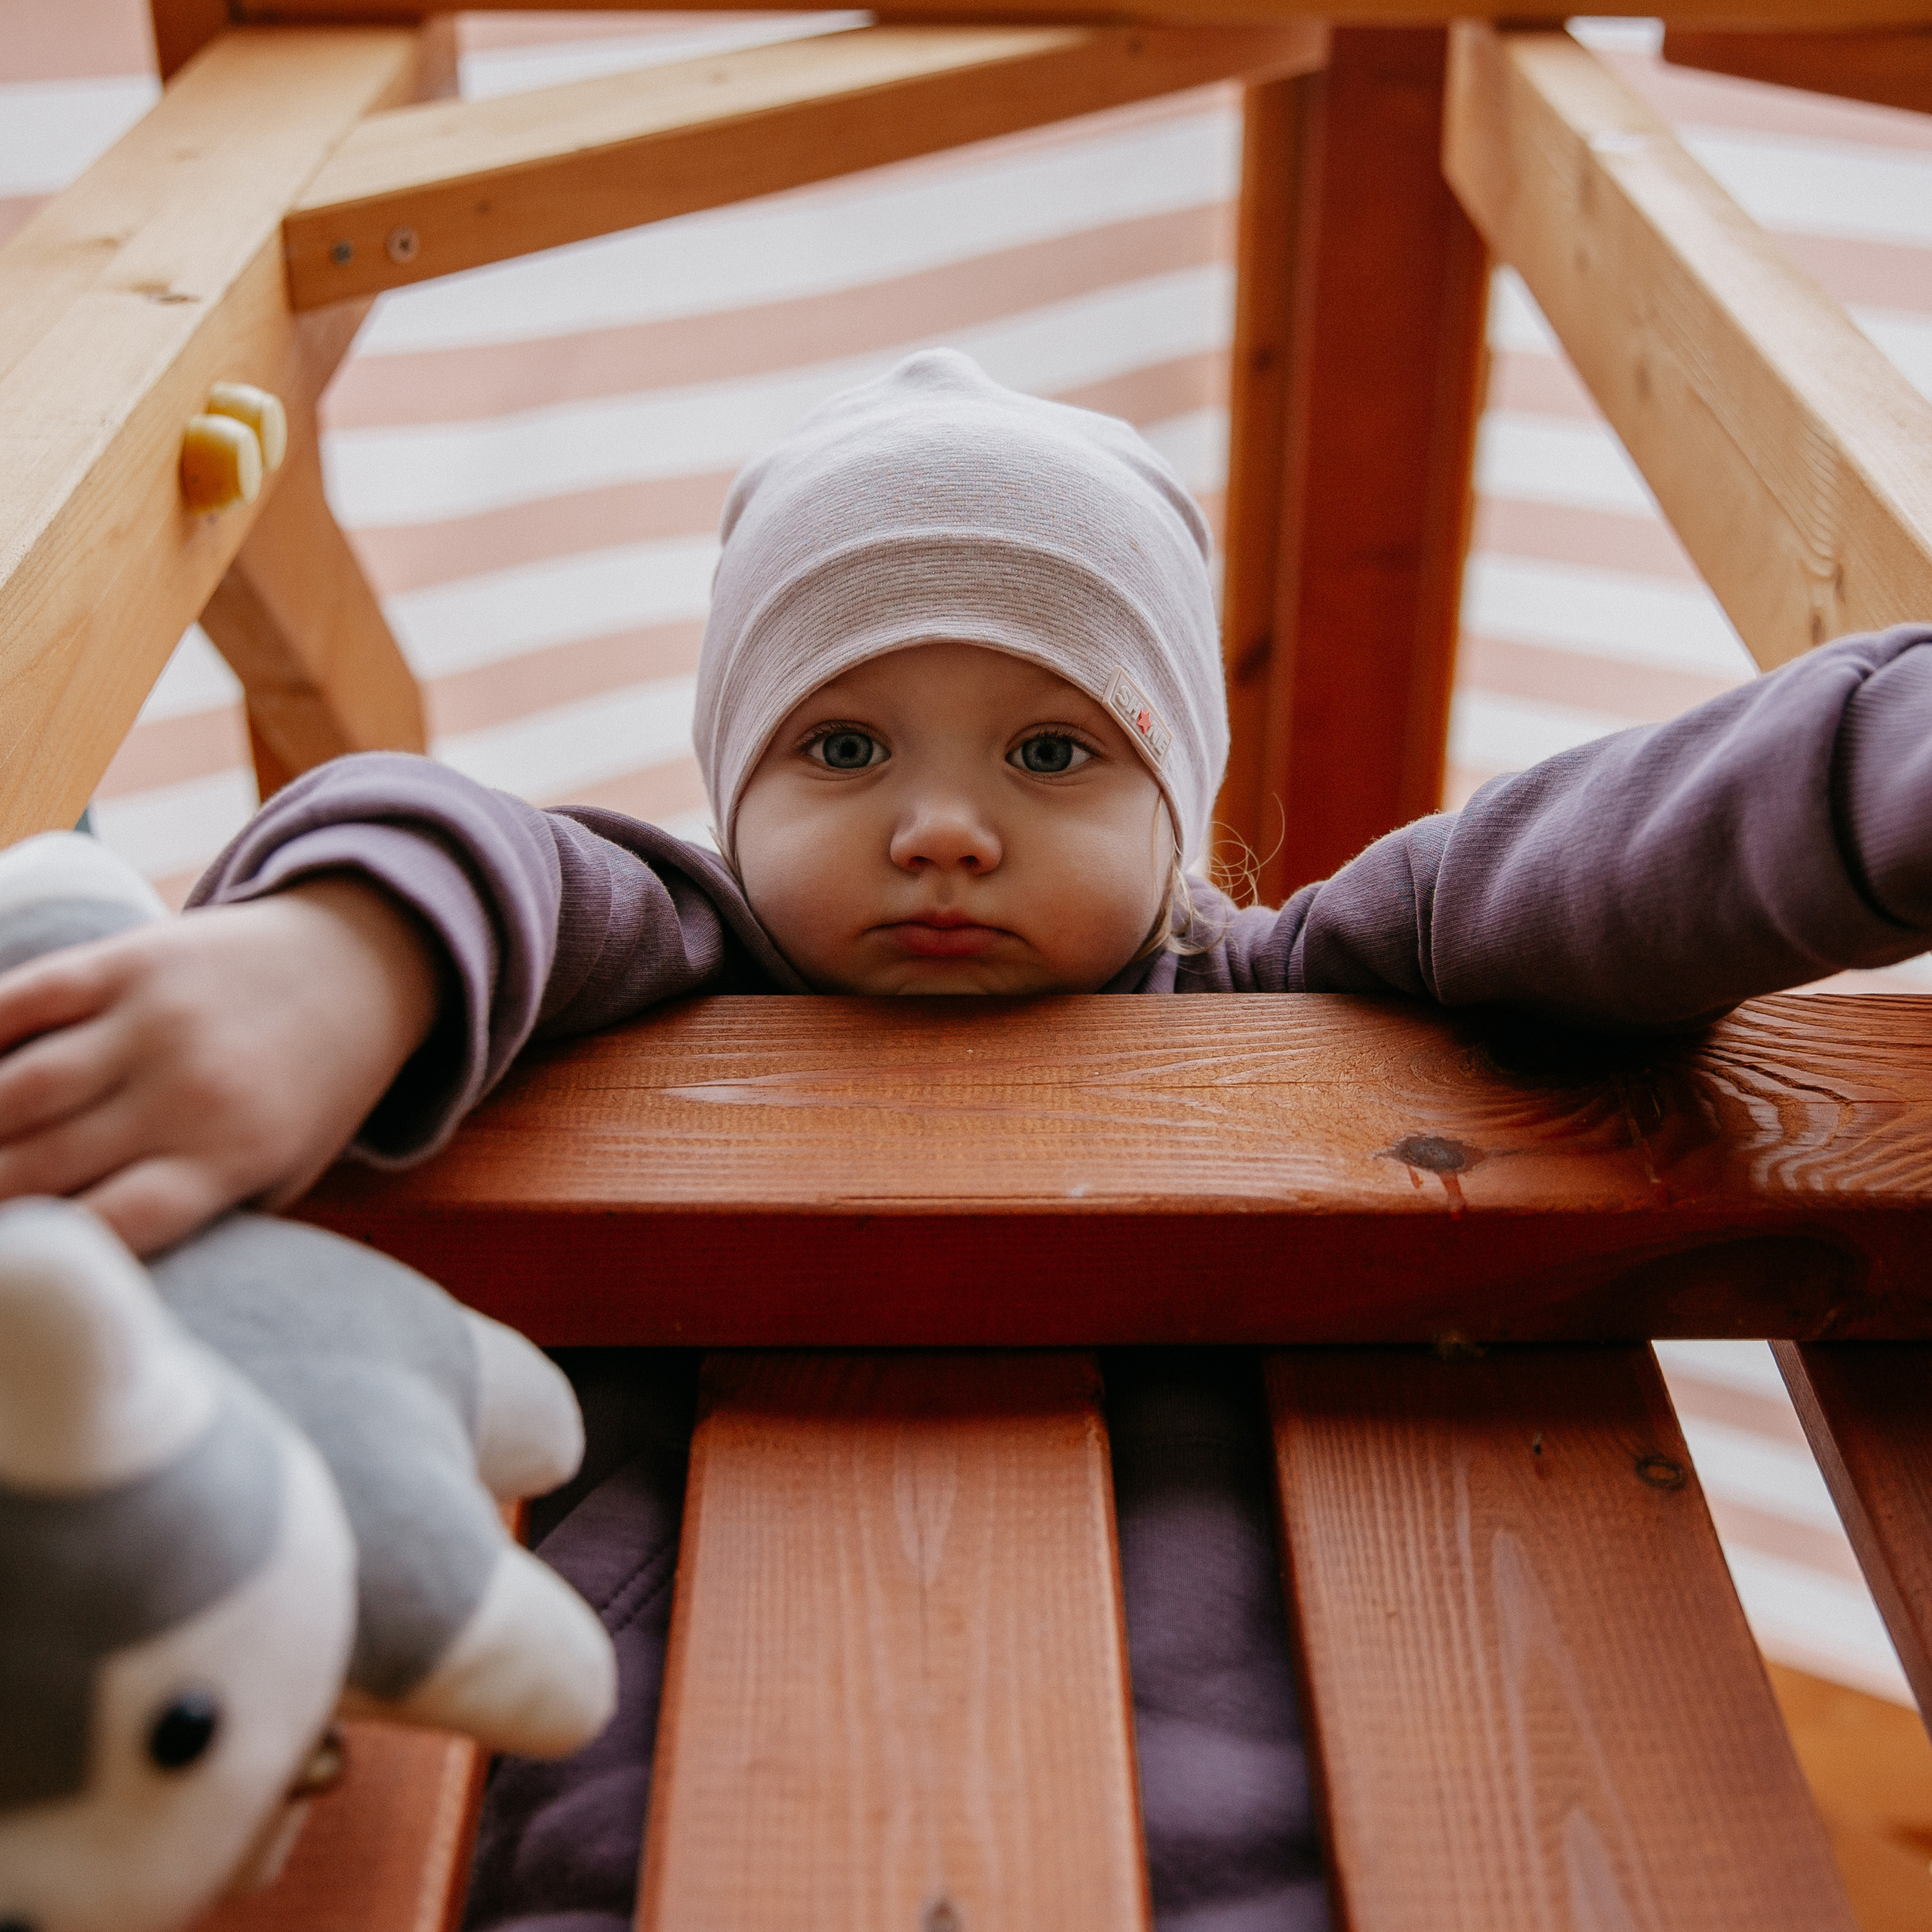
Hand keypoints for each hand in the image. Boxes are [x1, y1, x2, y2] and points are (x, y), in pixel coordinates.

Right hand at [0, 879, 440, 1253]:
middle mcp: (190, 1091)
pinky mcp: (128, 961)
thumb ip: (202, 1213)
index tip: (11, 1273)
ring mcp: (154, 1021)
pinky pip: (23, 1000)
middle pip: (44, 1166)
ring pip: (17, 1090)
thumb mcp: (282, 1171)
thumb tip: (103, 1267)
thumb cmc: (307, 1092)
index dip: (42, 1259)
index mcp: (233, 1156)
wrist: (355, 966)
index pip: (112, 1226)